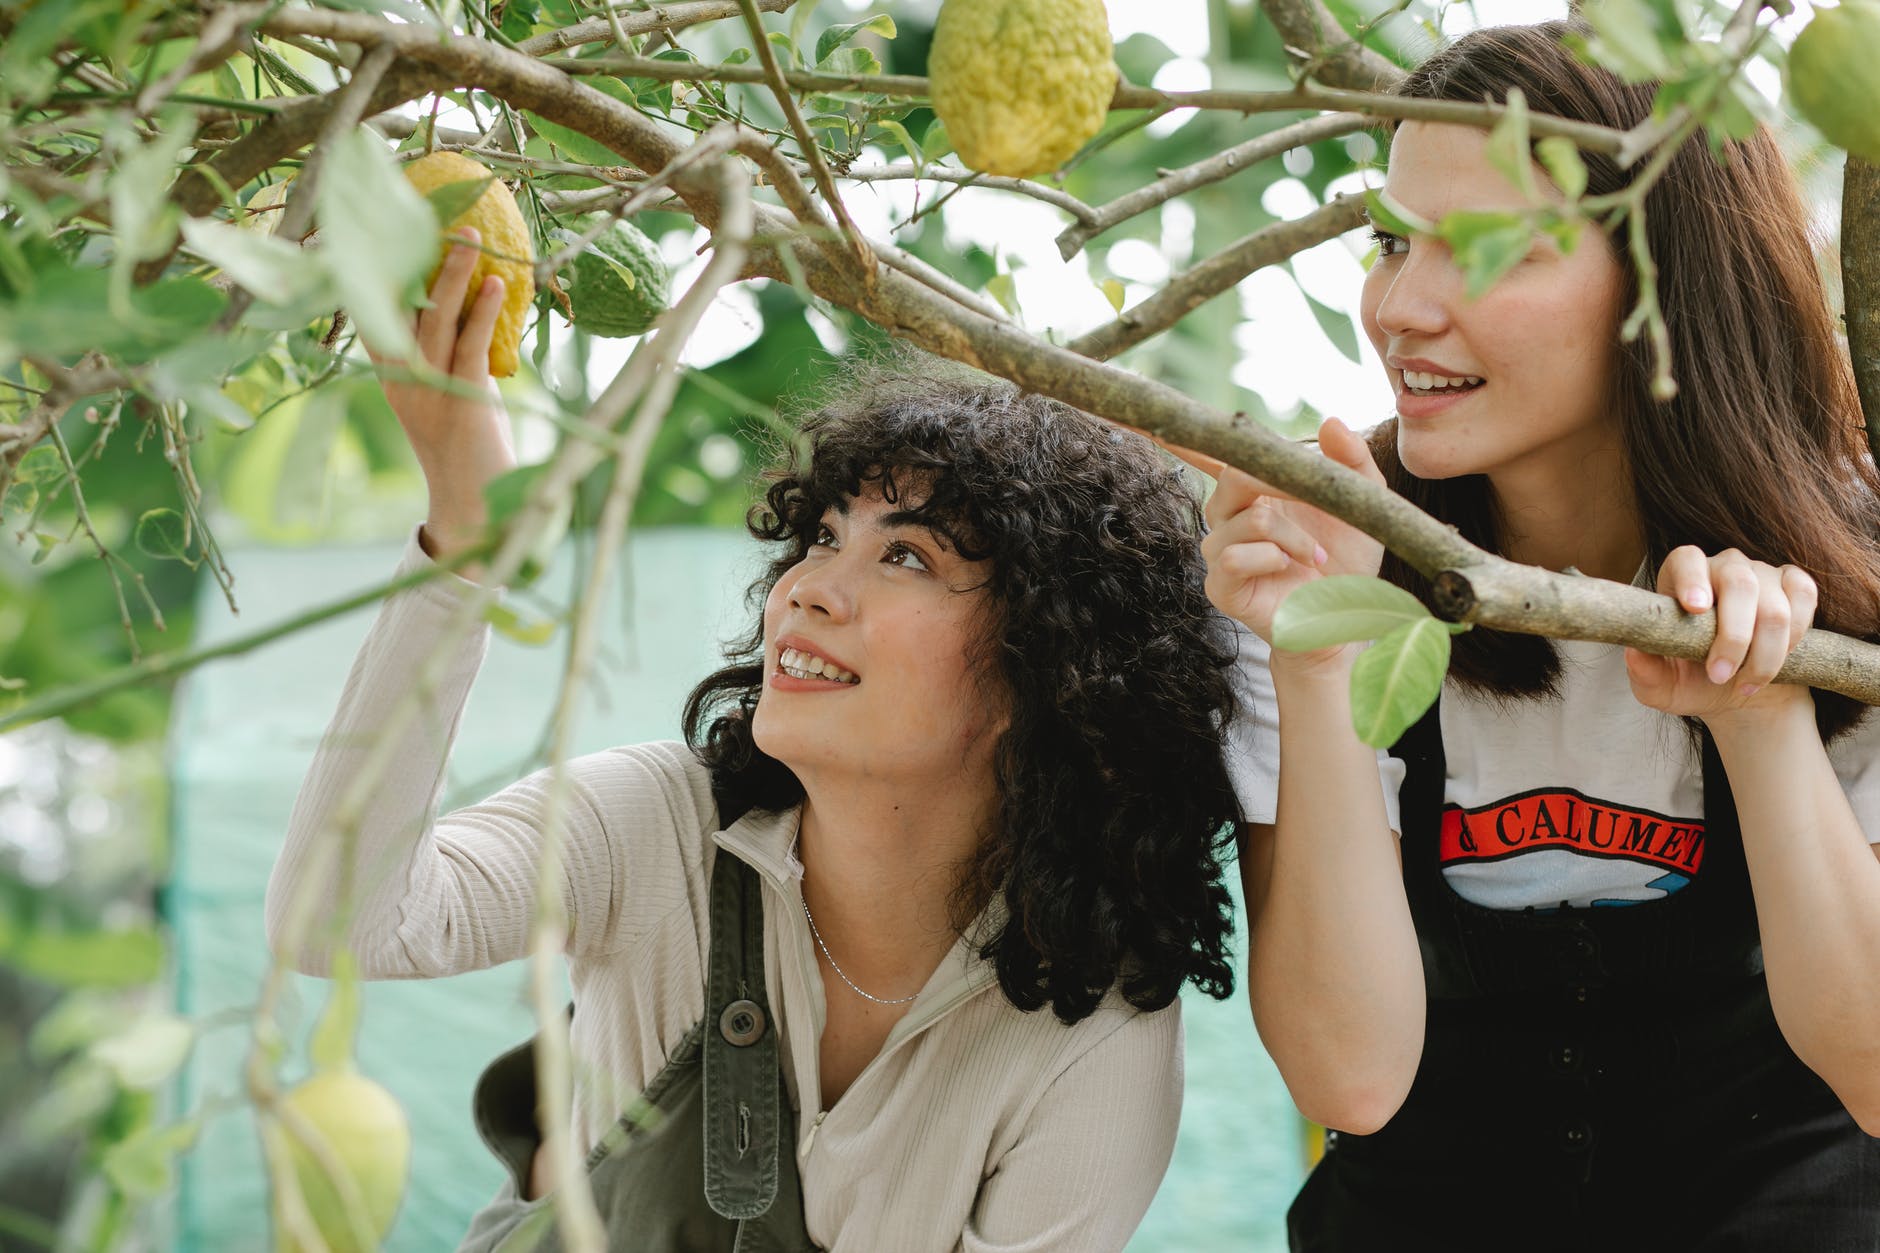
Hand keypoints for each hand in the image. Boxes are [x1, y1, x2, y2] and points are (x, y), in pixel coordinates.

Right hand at [363, 228, 517, 572]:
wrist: (473, 504)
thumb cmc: (466, 449)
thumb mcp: (447, 397)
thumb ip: (448, 359)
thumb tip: (468, 313)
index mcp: (391, 376)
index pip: (374, 314)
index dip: (373, 273)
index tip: (376, 232)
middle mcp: (402, 379)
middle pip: (403, 307)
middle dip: (416, 260)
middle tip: (432, 218)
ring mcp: (430, 388)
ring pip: (437, 319)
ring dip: (454, 274)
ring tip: (472, 238)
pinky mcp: (464, 397)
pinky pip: (472, 345)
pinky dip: (484, 312)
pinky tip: (496, 285)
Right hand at [1192, 417, 1387, 666]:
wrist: (1345, 619)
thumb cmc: (1347, 559)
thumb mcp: (1360, 502)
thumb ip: (1350, 460)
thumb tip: (1330, 422)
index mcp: (1252, 491)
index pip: (1215, 456)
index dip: (1186, 438)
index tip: (1160, 422)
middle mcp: (1227, 517)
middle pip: (1234, 476)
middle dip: (1282, 484)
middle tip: (1316, 499)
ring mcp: (1220, 552)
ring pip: (1248, 519)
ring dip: (1292, 536)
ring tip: (1316, 556)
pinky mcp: (1221, 586)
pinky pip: (1234, 557)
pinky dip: (1271, 558)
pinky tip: (1288, 568)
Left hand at [1624, 546, 1817, 725]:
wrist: (1740, 693)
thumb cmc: (1692, 683)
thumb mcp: (1661, 687)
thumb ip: (1644, 672)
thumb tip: (1633, 654)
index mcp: (1680, 579)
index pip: (1686, 559)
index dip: (1693, 579)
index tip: (1696, 609)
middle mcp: (1721, 567)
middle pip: (1739, 583)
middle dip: (1735, 637)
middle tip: (1721, 676)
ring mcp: (1761, 573)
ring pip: (1774, 604)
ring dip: (1766, 652)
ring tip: (1746, 684)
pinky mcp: (1793, 585)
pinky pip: (1804, 597)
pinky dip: (1796, 635)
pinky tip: (1781, 659)